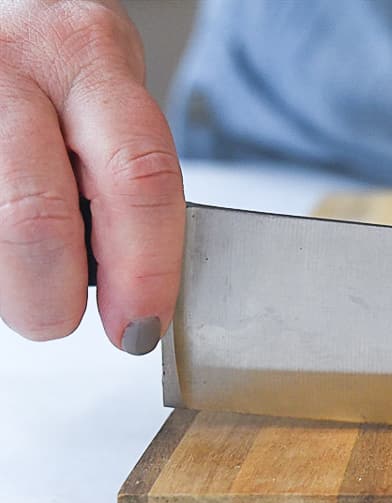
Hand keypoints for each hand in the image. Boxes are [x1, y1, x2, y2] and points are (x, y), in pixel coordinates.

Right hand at [0, 0, 182, 353]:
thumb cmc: (55, 58)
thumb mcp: (109, 89)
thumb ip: (126, 171)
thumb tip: (139, 285)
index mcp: (88, 59)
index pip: (139, 178)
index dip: (147, 270)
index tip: (143, 324)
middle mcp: (13, 70)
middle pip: (36, 219)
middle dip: (52, 298)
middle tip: (61, 317)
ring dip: (10, 281)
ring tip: (27, 270)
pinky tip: (6, 249)